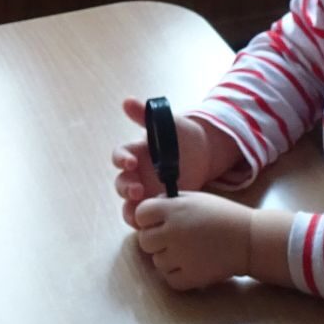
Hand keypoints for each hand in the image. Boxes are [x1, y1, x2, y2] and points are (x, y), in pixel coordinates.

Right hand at [112, 98, 235, 227]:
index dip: (122, 159)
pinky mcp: (158, 204)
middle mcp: (136, 174)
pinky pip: (145, 216)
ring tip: (139, 213)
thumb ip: (145, 115)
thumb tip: (127, 101)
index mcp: (135, 153)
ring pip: (128, 204)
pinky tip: (152, 222)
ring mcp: (146, 191)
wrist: (203, 152)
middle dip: (126, 188)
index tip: (131, 163)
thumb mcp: (166, 123)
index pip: (120, 156)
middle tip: (137, 190)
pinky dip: (145, 220)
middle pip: (121, 184)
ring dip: (130, 208)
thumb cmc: (181, 134)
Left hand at [133, 192, 253, 290]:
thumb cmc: (223, 216)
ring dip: (169, 259)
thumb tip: (146, 214)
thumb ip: (170, 204)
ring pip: (157, 262)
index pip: (141, 214)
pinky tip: (193, 265)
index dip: (148, 220)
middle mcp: (173, 231)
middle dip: (156, 241)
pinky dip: (178, 275)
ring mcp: (180, 256)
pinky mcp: (189, 276)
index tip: (158, 223)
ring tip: (190, 252)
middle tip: (175, 240)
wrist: (249, 240)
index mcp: (174, 209)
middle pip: (144, 241)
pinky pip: (169, 279)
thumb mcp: (195, 199)